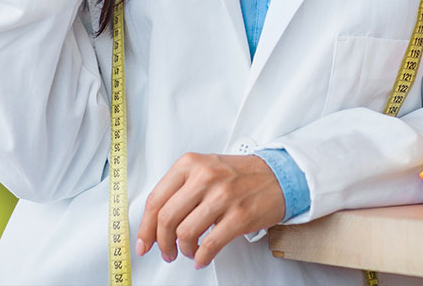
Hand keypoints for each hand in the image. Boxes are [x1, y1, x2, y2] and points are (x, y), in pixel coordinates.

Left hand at [135, 153, 284, 268]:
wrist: (278, 175)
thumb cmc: (240, 175)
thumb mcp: (205, 168)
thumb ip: (180, 187)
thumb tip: (155, 220)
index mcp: (191, 164)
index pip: (156, 200)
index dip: (145, 227)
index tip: (144, 242)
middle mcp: (205, 177)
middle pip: (167, 219)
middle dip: (162, 243)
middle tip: (167, 252)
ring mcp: (223, 196)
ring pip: (185, 233)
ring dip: (183, 250)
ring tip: (189, 251)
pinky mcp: (239, 216)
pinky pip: (209, 245)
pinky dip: (201, 258)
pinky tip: (202, 257)